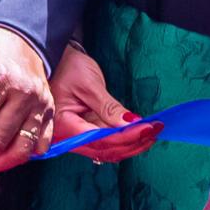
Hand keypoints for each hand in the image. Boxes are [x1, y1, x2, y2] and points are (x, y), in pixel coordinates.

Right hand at [51, 43, 160, 162]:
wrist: (55, 59)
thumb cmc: (66, 68)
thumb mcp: (89, 85)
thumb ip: (109, 108)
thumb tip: (131, 124)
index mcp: (63, 125)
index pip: (100, 140)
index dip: (126, 137)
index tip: (148, 128)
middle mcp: (66, 136)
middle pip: (105, 149)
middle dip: (132, 143)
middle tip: (154, 130)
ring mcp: (75, 136)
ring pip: (107, 149)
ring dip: (131, 142)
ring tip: (151, 131)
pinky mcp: (83, 131)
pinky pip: (106, 141)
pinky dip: (124, 138)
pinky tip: (138, 131)